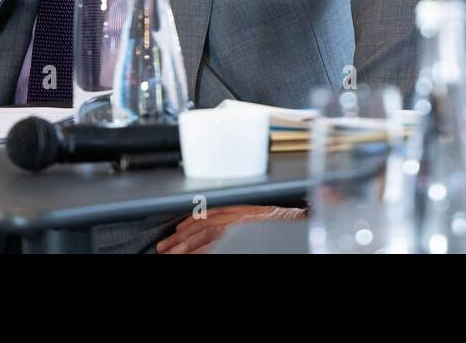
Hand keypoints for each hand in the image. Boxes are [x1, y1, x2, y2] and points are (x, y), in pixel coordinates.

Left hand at [155, 205, 306, 253]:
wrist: (301, 223)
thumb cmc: (283, 222)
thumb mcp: (255, 215)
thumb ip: (236, 216)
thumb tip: (212, 220)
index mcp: (239, 210)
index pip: (208, 215)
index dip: (189, 223)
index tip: (175, 230)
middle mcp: (238, 217)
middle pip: (203, 226)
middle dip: (181, 238)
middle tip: (164, 247)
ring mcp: (241, 228)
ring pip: (207, 236)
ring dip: (187, 246)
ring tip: (172, 255)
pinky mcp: (245, 237)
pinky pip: (220, 244)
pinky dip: (205, 250)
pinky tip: (194, 256)